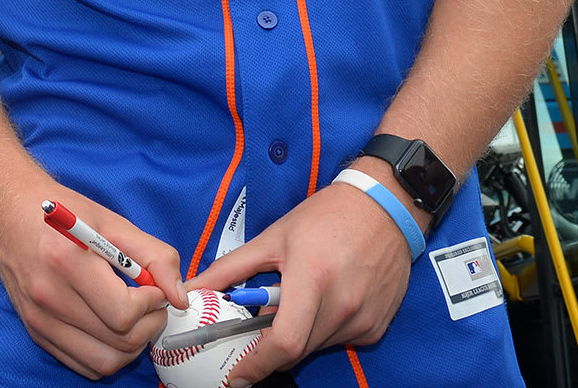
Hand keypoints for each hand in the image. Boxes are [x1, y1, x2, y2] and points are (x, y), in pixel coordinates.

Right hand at [0, 190, 183, 378]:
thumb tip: (178, 295)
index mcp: (68, 262)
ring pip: (103, 363)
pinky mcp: (36, 332)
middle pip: (119, 343)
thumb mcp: (113, 222)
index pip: (124, 313)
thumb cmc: (61, 212)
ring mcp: (40, 319)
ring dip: (131, 346)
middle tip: (150, 303)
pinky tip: (110, 326)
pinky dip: (106, 354)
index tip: (153, 288)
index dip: (151, 304)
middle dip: (149, 326)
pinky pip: (83, 364)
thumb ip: (154, 256)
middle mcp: (49, 297)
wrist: (9, 213)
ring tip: (133, 317)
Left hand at [188, 171, 409, 382]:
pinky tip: (327, 298)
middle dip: (273, 346)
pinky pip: (339, 340)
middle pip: (297, 350)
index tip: (237, 376)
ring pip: (316, 347)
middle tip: (264, 322)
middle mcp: (341, 304)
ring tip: (301, 297)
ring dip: (299, 335)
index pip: (283, 341)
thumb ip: (229, 269)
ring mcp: (362, 319)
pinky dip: (323, 329)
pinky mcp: (376, 326)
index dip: (256, 365)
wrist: (384, 207)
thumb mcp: (273, 237)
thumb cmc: (327, 217)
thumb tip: (193, 288)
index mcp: (311, 278)